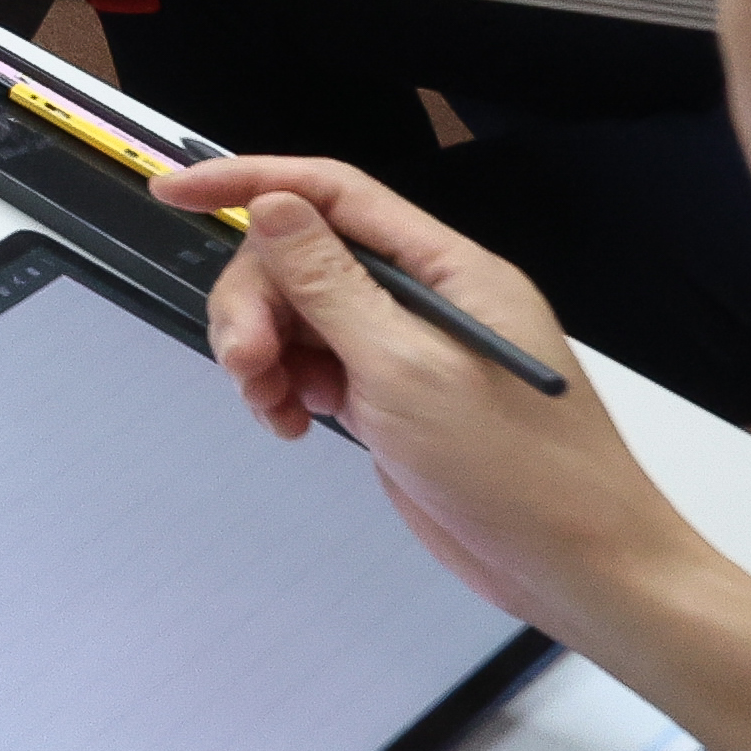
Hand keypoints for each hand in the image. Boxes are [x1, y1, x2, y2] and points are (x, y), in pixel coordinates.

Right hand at [157, 158, 686, 643]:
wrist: (576, 567)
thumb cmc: (515, 469)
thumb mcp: (408, 369)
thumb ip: (332, 284)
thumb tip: (274, 204)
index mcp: (448, 269)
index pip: (335, 195)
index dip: (252, 183)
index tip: (175, 190)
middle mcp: (424, 298)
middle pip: (302, 260)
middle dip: (256, 303)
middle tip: (243, 364)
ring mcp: (404, 349)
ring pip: (298, 317)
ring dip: (264, 353)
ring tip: (271, 407)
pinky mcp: (391, 398)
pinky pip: (312, 368)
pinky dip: (286, 390)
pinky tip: (292, 426)